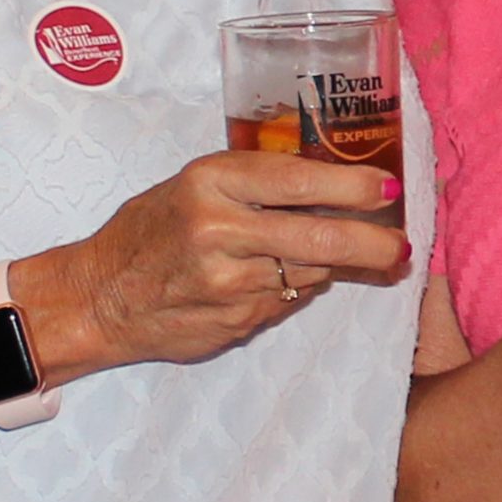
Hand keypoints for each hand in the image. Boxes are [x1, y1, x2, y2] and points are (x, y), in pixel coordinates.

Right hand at [12, 151, 409, 381]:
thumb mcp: (193, 186)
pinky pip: (287, 299)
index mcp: (209, 182)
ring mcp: (228, 282)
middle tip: (402, 246)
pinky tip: (282, 279)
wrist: (99, 297)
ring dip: (339, 266)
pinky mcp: (235, 320)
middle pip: (317, 235)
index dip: (351, 185)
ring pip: (310, 270)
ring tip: (360, 256)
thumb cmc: (150, 231)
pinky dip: (296, 287)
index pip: (296, 180)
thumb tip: (336, 186)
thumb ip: (254, 185)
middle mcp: (219, 229)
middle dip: (372, 242)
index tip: (388, 188)